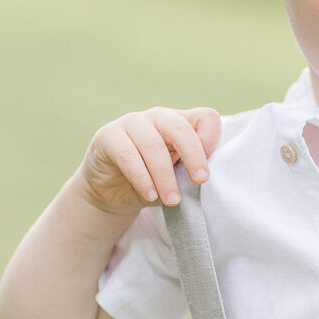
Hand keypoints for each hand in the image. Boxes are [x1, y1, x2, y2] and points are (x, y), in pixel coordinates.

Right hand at [77, 106, 221, 215]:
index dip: (210, 141)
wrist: (111, 193)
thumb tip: (202, 177)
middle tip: (200, 181)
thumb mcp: (177, 177)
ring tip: (172, 200)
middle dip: (193, 156)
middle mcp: (158, 117)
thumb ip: (189, 171)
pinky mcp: (108, 136)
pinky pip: (128, 155)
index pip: (205, 117)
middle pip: (180, 128)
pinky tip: (150, 194)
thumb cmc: (152, 182)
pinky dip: (142, 178)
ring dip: (165, 176)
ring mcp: (132, 122)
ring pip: (153, 145)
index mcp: (181, 122)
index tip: (206, 169)